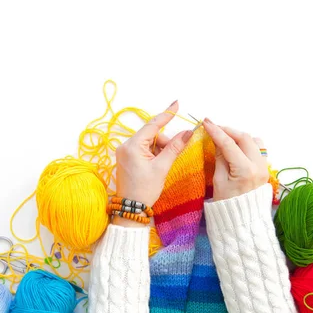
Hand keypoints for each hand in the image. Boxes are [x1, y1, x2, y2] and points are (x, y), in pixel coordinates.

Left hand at [114, 101, 192, 225]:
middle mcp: (125, 146)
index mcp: (132, 146)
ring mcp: (125, 152)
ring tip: (161, 166)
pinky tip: (156, 166)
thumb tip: (187, 132)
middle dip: (164, 143)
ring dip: (159, 150)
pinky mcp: (126, 158)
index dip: (166, 114)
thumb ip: (174, 147)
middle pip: (151, 135)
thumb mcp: (162, 167)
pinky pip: (143, 150)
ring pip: (148, 143)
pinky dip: (153, 154)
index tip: (176, 104)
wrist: (131, 208)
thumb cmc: (145, 190)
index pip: (152, 125)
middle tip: (169, 157)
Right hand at [203, 118, 268, 200]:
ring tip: (225, 137)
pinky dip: (247, 144)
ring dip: (239, 136)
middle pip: (244, 138)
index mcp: (245, 170)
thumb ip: (220, 158)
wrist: (243, 222)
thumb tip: (218, 141)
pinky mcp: (265, 169)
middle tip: (214, 128)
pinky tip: (236, 147)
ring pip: (254, 141)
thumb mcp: (218, 181)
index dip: (216, 131)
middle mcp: (258, 166)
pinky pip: (258, 149)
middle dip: (228, 130)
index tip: (206, 122)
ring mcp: (264, 167)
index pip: (229, 144)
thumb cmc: (227, 205)